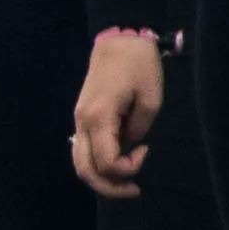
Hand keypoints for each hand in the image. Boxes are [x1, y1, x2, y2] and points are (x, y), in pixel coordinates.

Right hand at [70, 34, 164, 198]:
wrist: (118, 40)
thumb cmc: (139, 65)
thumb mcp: (150, 99)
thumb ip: (138, 130)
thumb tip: (128, 147)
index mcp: (99, 118)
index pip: (106, 163)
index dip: (128, 169)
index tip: (146, 150)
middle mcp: (82, 123)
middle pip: (86, 171)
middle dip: (110, 187)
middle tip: (135, 189)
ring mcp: (78, 120)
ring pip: (80, 163)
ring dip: (100, 178)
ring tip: (125, 183)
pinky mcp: (82, 117)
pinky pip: (83, 150)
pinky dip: (96, 164)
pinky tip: (115, 165)